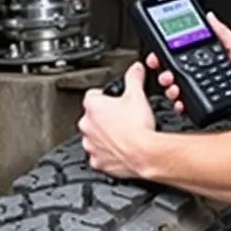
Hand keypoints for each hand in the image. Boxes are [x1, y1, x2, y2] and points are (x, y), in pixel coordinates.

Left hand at [78, 62, 156, 178]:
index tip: (116, 100)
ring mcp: (90, 145)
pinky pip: (99, 155)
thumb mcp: (138, 94)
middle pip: (93, 116)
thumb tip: (135, 68)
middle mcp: (87, 125)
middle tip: (123, 117)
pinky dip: (108, 153)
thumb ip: (134, 78)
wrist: (143, 153)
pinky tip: (121, 149)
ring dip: (105, 135)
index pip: (93, 95)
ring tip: (123, 134)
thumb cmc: (138, 126)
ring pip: (95, 136)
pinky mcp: (97, 162)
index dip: (106, 96)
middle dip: (106, 117)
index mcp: (93, 106)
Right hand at [148, 11, 230, 121]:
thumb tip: (209, 15)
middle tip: (163, 71)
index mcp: (211, 59)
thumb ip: (222, 31)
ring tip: (173, 86)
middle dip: (166, 72)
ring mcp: (209, 91)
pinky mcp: (213, 107)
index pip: (184, 55)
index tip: (158, 53)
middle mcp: (207, 75)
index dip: (169, 55)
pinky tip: (181, 103)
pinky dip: (185, 106)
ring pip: (183, 92)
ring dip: (173, 89)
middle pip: (179, 74)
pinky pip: (194, 108)